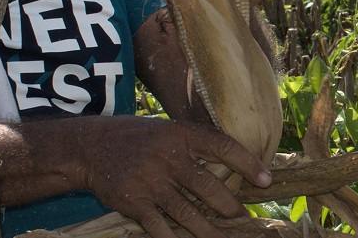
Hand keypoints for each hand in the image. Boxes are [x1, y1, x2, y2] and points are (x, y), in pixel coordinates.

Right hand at [69, 116, 271, 237]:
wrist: (91, 146)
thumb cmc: (138, 139)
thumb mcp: (168, 131)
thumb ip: (196, 146)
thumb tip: (235, 167)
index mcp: (181, 134)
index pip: (222, 146)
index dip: (247, 163)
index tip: (266, 181)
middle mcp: (167, 156)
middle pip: (208, 185)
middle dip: (230, 206)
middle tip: (245, 219)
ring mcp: (150, 180)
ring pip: (187, 212)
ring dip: (209, 231)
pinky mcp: (133, 201)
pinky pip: (159, 227)